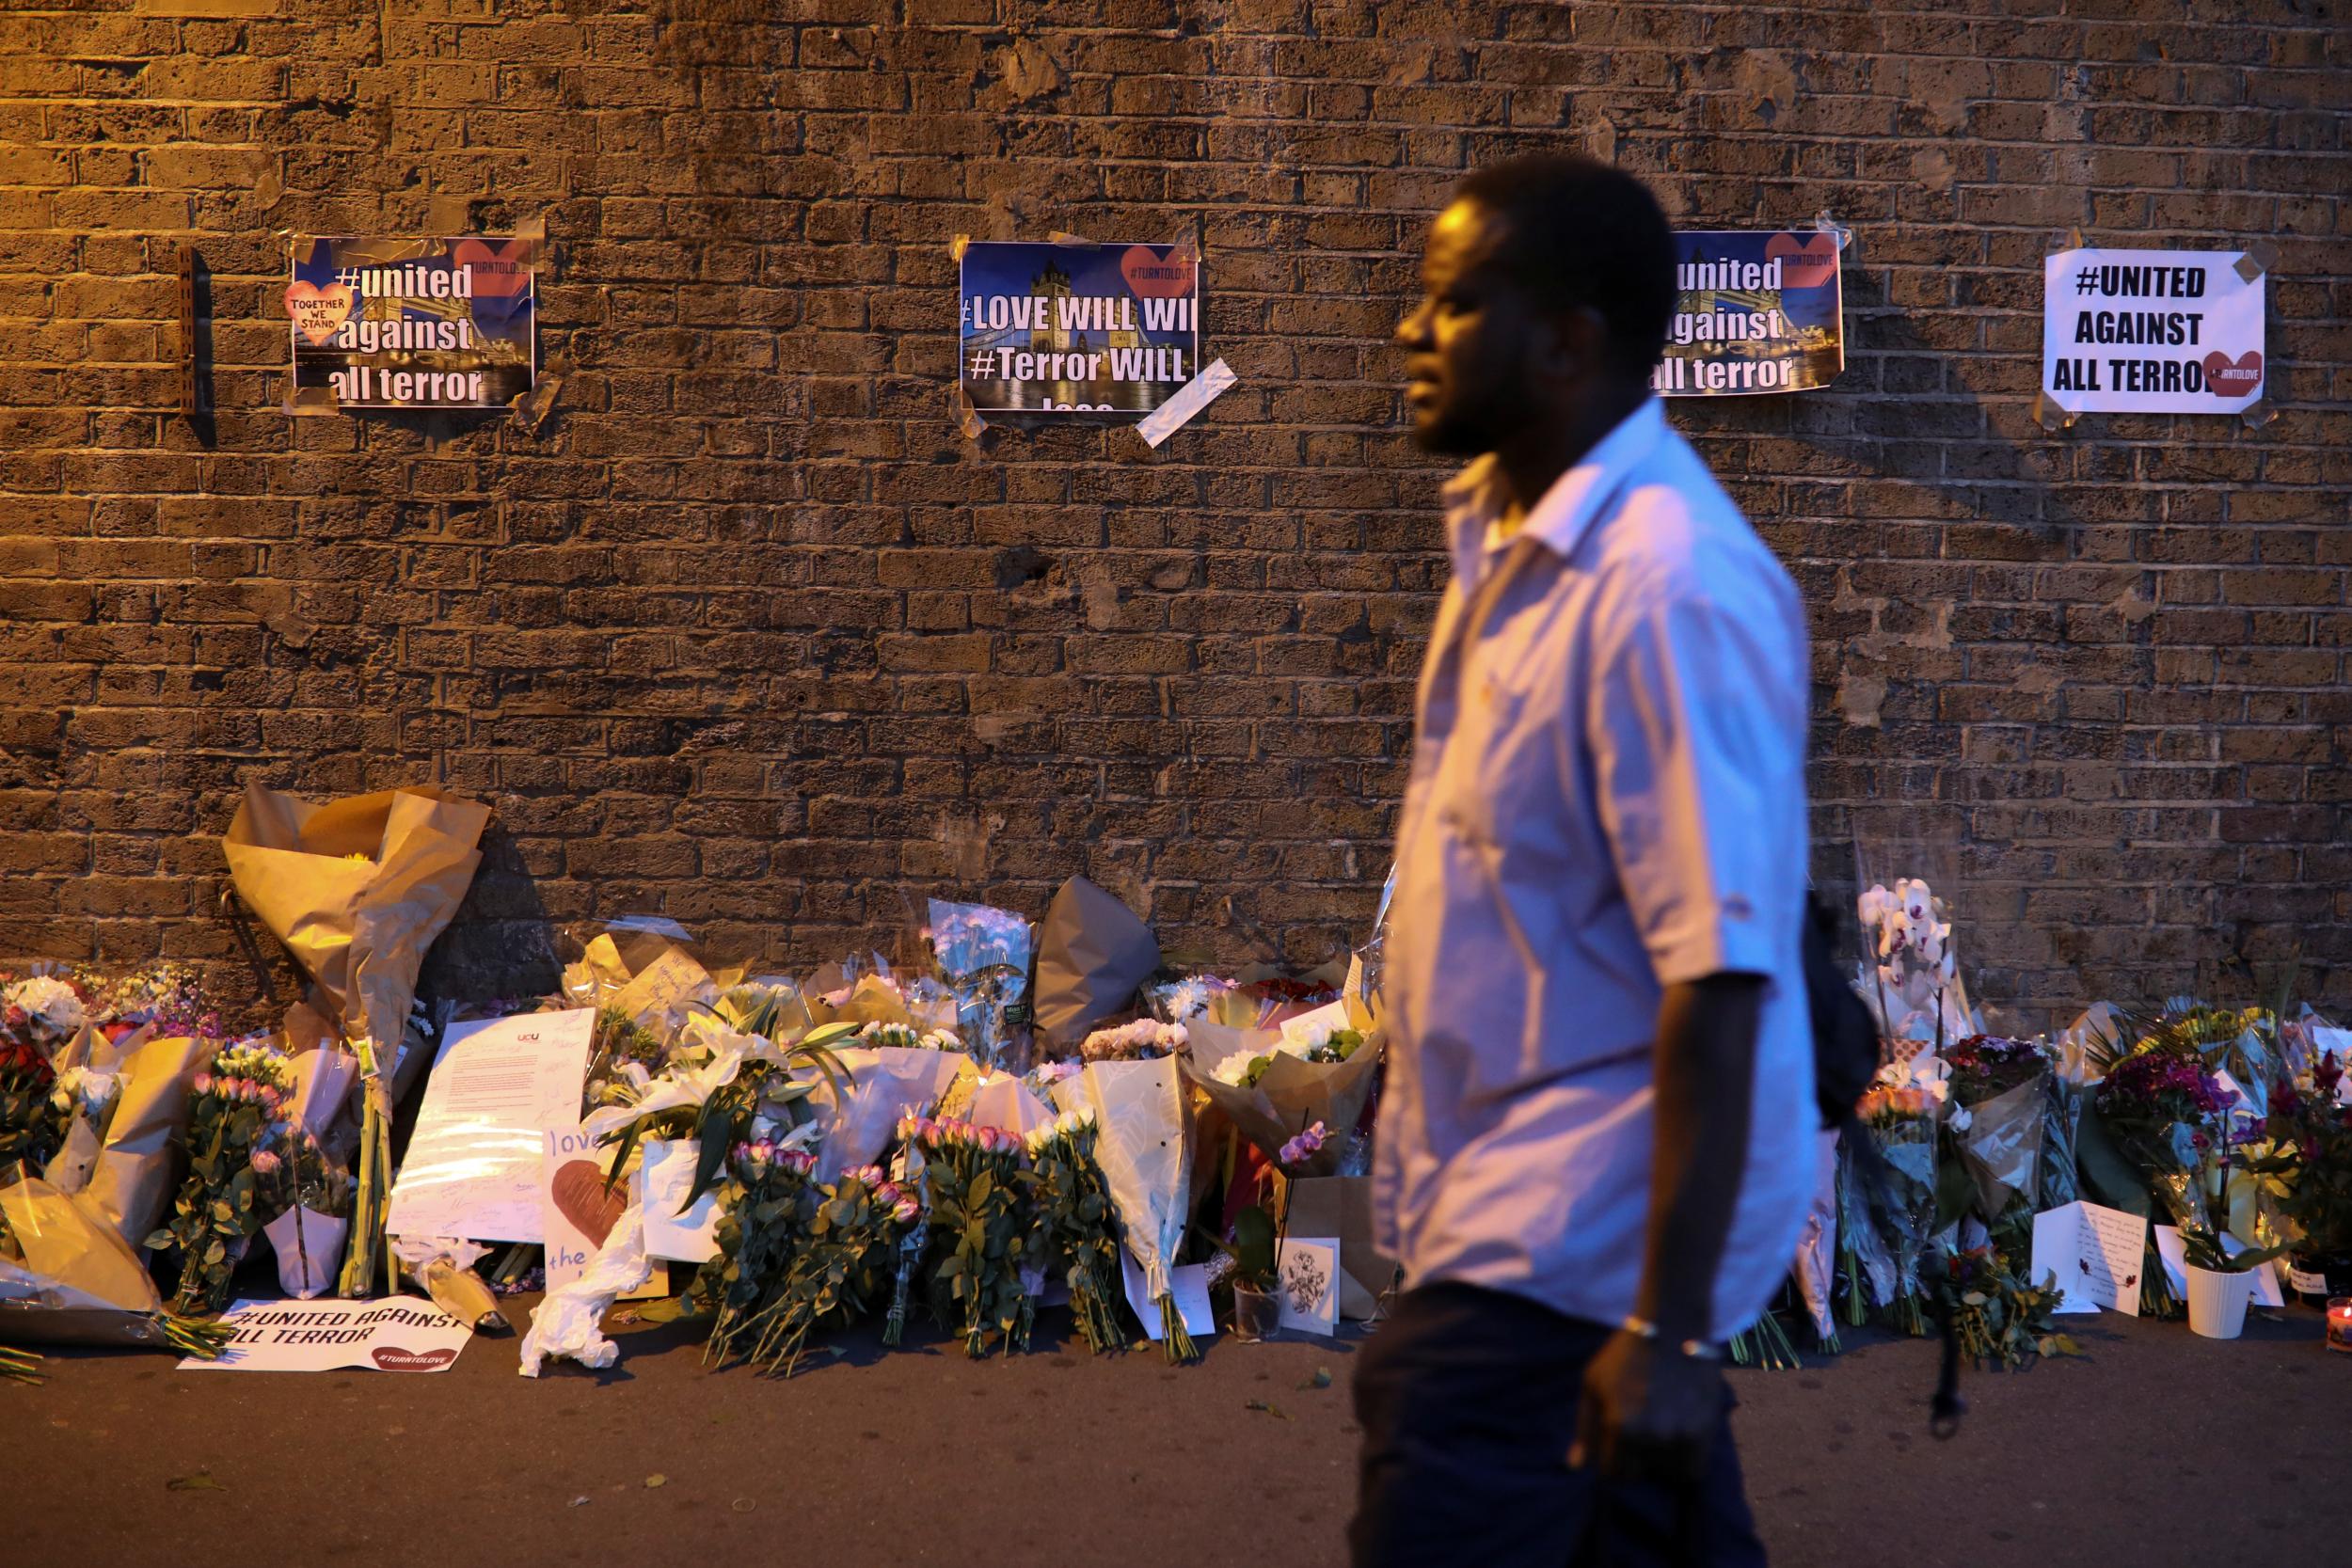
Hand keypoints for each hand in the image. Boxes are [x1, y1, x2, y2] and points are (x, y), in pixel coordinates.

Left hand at [1568, 1328, 1721, 1486]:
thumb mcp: (1593, 1383)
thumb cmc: (1625, 1355)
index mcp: (1619, 1425)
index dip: (1613, 1461)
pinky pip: (1694, 1469)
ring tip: (1660, 1430)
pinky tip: (1678, 1435)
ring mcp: (1680, 1435)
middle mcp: (1650, 1435)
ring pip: (1668, 1474)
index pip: (1613, 1473)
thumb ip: (1584, 1428)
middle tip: (1641, 1432)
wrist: (1672, 1328)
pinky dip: (1686, 1460)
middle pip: (1640, 1474)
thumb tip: (1574, 1467)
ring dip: (1663, 1461)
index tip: (1618, 1444)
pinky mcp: (1705, 1431)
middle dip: (1636, 1460)